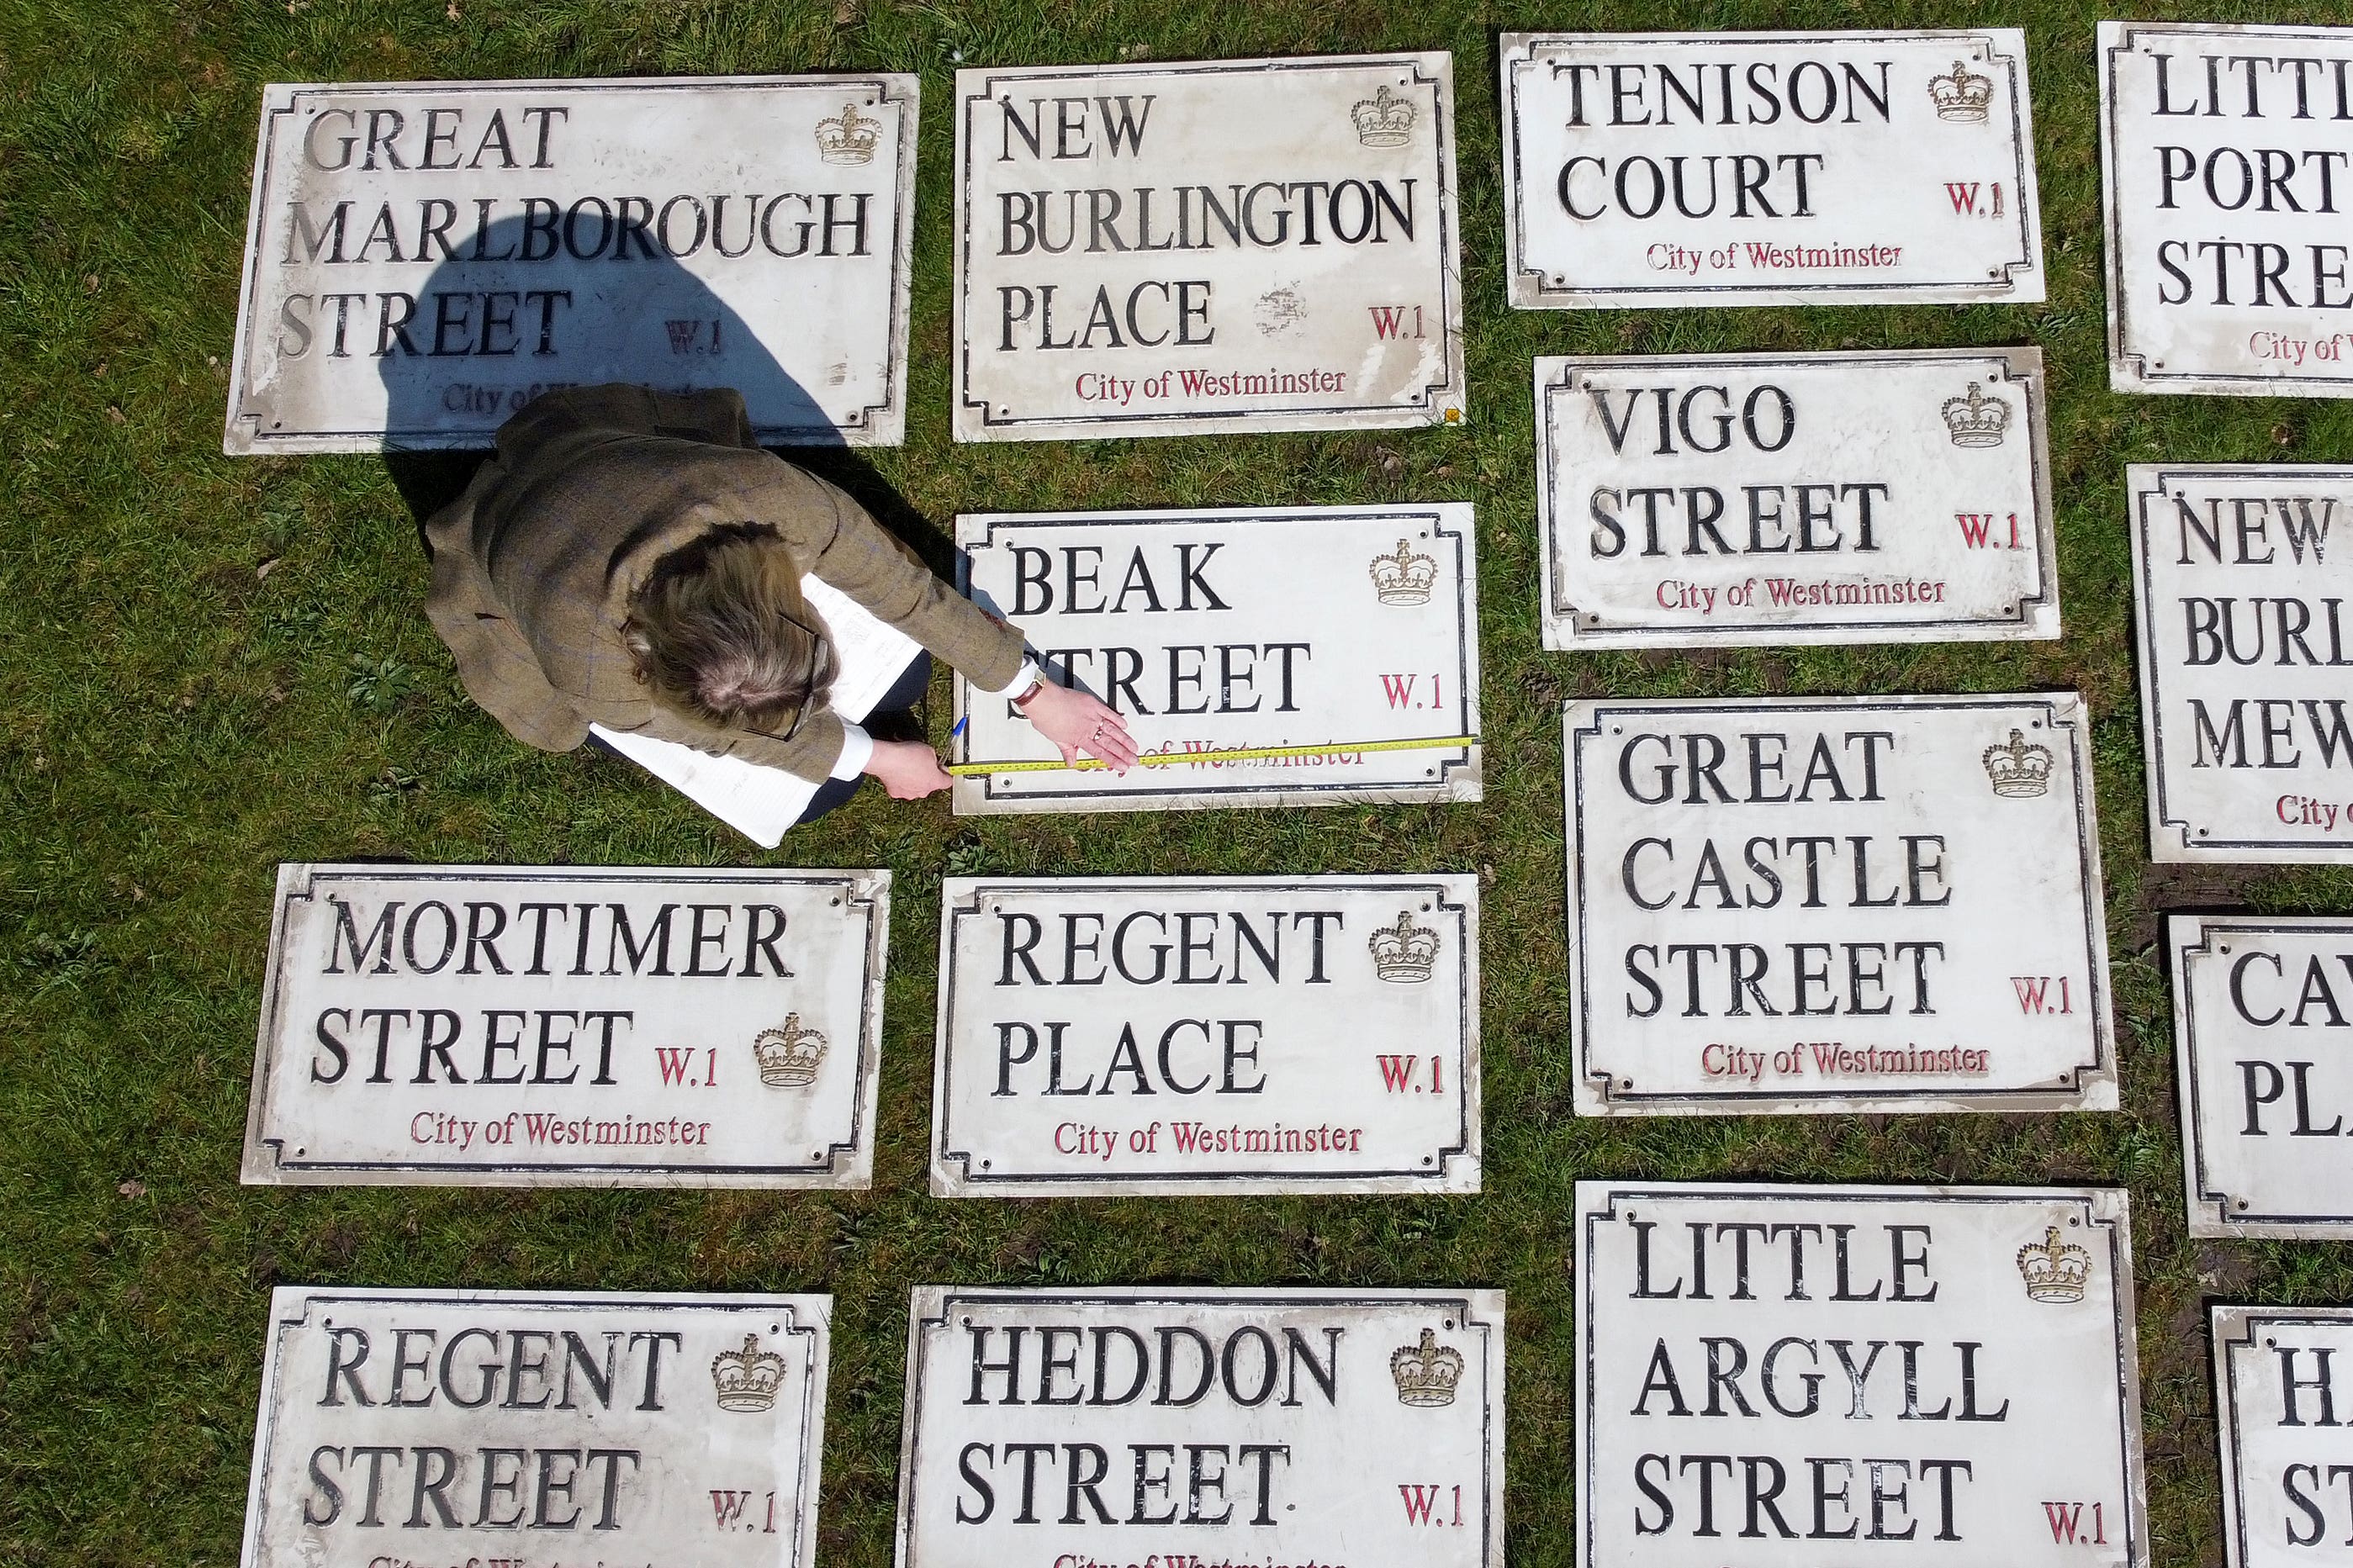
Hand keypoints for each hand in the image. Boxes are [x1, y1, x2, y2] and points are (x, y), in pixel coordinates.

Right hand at [864, 738, 951, 798]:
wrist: (887, 759)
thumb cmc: (908, 755)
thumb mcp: (929, 750)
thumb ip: (935, 759)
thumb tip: (934, 761)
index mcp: (935, 782)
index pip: (948, 782)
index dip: (946, 773)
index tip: (943, 768)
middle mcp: (923, 791)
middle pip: (930, 785)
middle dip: (927, 775)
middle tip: (922, 764)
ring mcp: (909, 794)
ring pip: (915, 787)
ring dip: (914, 779)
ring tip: (908, 766)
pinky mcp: (896, 793)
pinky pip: (902, 787)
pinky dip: (901, 781)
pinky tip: (898, 771)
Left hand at [1021, 681, 1138, 772]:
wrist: (1043, 700)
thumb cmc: (1046, 717)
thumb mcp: (1055, 738)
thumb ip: (1067, 750)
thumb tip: (1070, 762)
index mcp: (1080, 739)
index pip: (1100, 754)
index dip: (1113, 761)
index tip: (1122, 767)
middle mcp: (1088, 728)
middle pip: (1110, 744)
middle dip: (1124, 754)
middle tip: (1134, 760)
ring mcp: (1092, 716)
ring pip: (1113, 730)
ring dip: (1125, 739)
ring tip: (1135, 747)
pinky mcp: (1093, 704)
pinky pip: (1108, 713)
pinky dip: (1117, 718)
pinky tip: (1125, 724)